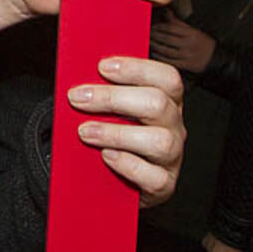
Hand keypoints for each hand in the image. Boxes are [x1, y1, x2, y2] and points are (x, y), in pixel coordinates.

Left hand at [68, 56, 184, 206]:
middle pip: (158, 104)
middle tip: (78, 98)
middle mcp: (174, 127)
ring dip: (116, 133)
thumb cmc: (110, 138)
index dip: (136, 69)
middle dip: (113, 98)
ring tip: (85, 132)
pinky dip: (127, 165)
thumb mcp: (110, 112)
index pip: (166, 78)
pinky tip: (106, 156)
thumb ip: (102, 95)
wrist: (111, 182)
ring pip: (159, 141)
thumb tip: (81, 81)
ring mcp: (172, 157)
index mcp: (166, 102)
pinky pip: (154, 177)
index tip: (102, 67)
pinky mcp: (164, 184)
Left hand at [149, 13, 215, 73]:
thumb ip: (178, 22)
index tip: (151, 26)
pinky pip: (169, 61)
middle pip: (166, 38)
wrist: (216, 60)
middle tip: (144, 33)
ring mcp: (186, 55)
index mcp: (191, 33)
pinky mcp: (185, 65)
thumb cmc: (203, 43)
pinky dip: (159, 57)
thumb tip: (166, 11)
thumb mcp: (194, 30)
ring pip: (166, 50)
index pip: (170, 28)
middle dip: (153, 36)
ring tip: (147, 42)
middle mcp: (188, 44)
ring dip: (154, 46)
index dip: (158, 27)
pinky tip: (153, 53)